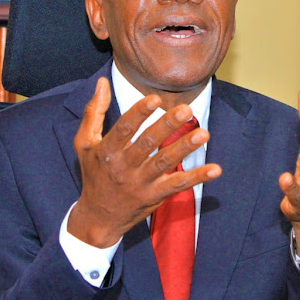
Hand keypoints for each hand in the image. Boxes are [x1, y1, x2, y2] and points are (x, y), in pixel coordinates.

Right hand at [68, 78, 221, 247]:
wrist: (98, 217)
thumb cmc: (95, 173)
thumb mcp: (85, 143)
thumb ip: (94, 112)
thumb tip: (102, 82)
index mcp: (108, 151)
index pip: (124, 129)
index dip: (139, 113)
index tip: (155, 99)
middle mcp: (124, 166)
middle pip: (148, 144)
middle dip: (168, 126)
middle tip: (186, 110)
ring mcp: (141, 183)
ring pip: (165, 163)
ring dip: (185, 148)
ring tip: (204, 134)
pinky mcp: (155, 196)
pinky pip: (178, 185)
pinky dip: (197, 178)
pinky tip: (214, 169)